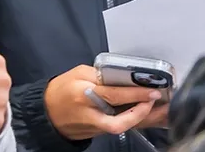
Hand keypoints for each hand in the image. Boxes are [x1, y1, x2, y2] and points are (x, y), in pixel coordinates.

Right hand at [44, 65, 162, 140]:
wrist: (47, 113)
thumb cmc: (60, 90)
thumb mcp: (77, 73)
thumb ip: (98, 74)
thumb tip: (120, 76)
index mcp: (83, 94)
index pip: (113, 94)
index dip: (135, 94)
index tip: (151, 90)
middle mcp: (90, 113)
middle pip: (120, 118)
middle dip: (142, 111)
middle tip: (157, 101)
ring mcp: (95, 126)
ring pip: (122, 127)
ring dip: (141, 119)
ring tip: (156, 109)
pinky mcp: (98, 132)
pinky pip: (119, 127)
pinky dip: (133, 121)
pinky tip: (144, 114)